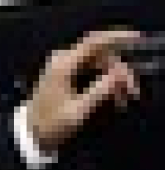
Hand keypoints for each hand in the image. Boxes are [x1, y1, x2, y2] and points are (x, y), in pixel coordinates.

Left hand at [26, 28, 141, 153]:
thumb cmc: (50, 123)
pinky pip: (91, 71)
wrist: (31, 132)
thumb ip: (100, 91)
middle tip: (133, 92)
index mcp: (64, 64)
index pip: (95, 42)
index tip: (138, 38)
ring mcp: (64, 66)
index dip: (118, 37)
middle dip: (120, 69)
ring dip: (114, 76)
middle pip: (100, 54)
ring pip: (98, 63)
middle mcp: (64, 60)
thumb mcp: (78, 110)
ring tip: (125, 99)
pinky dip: (105, 80)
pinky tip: (115, 97)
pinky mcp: (66, 75)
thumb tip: (122, 73)